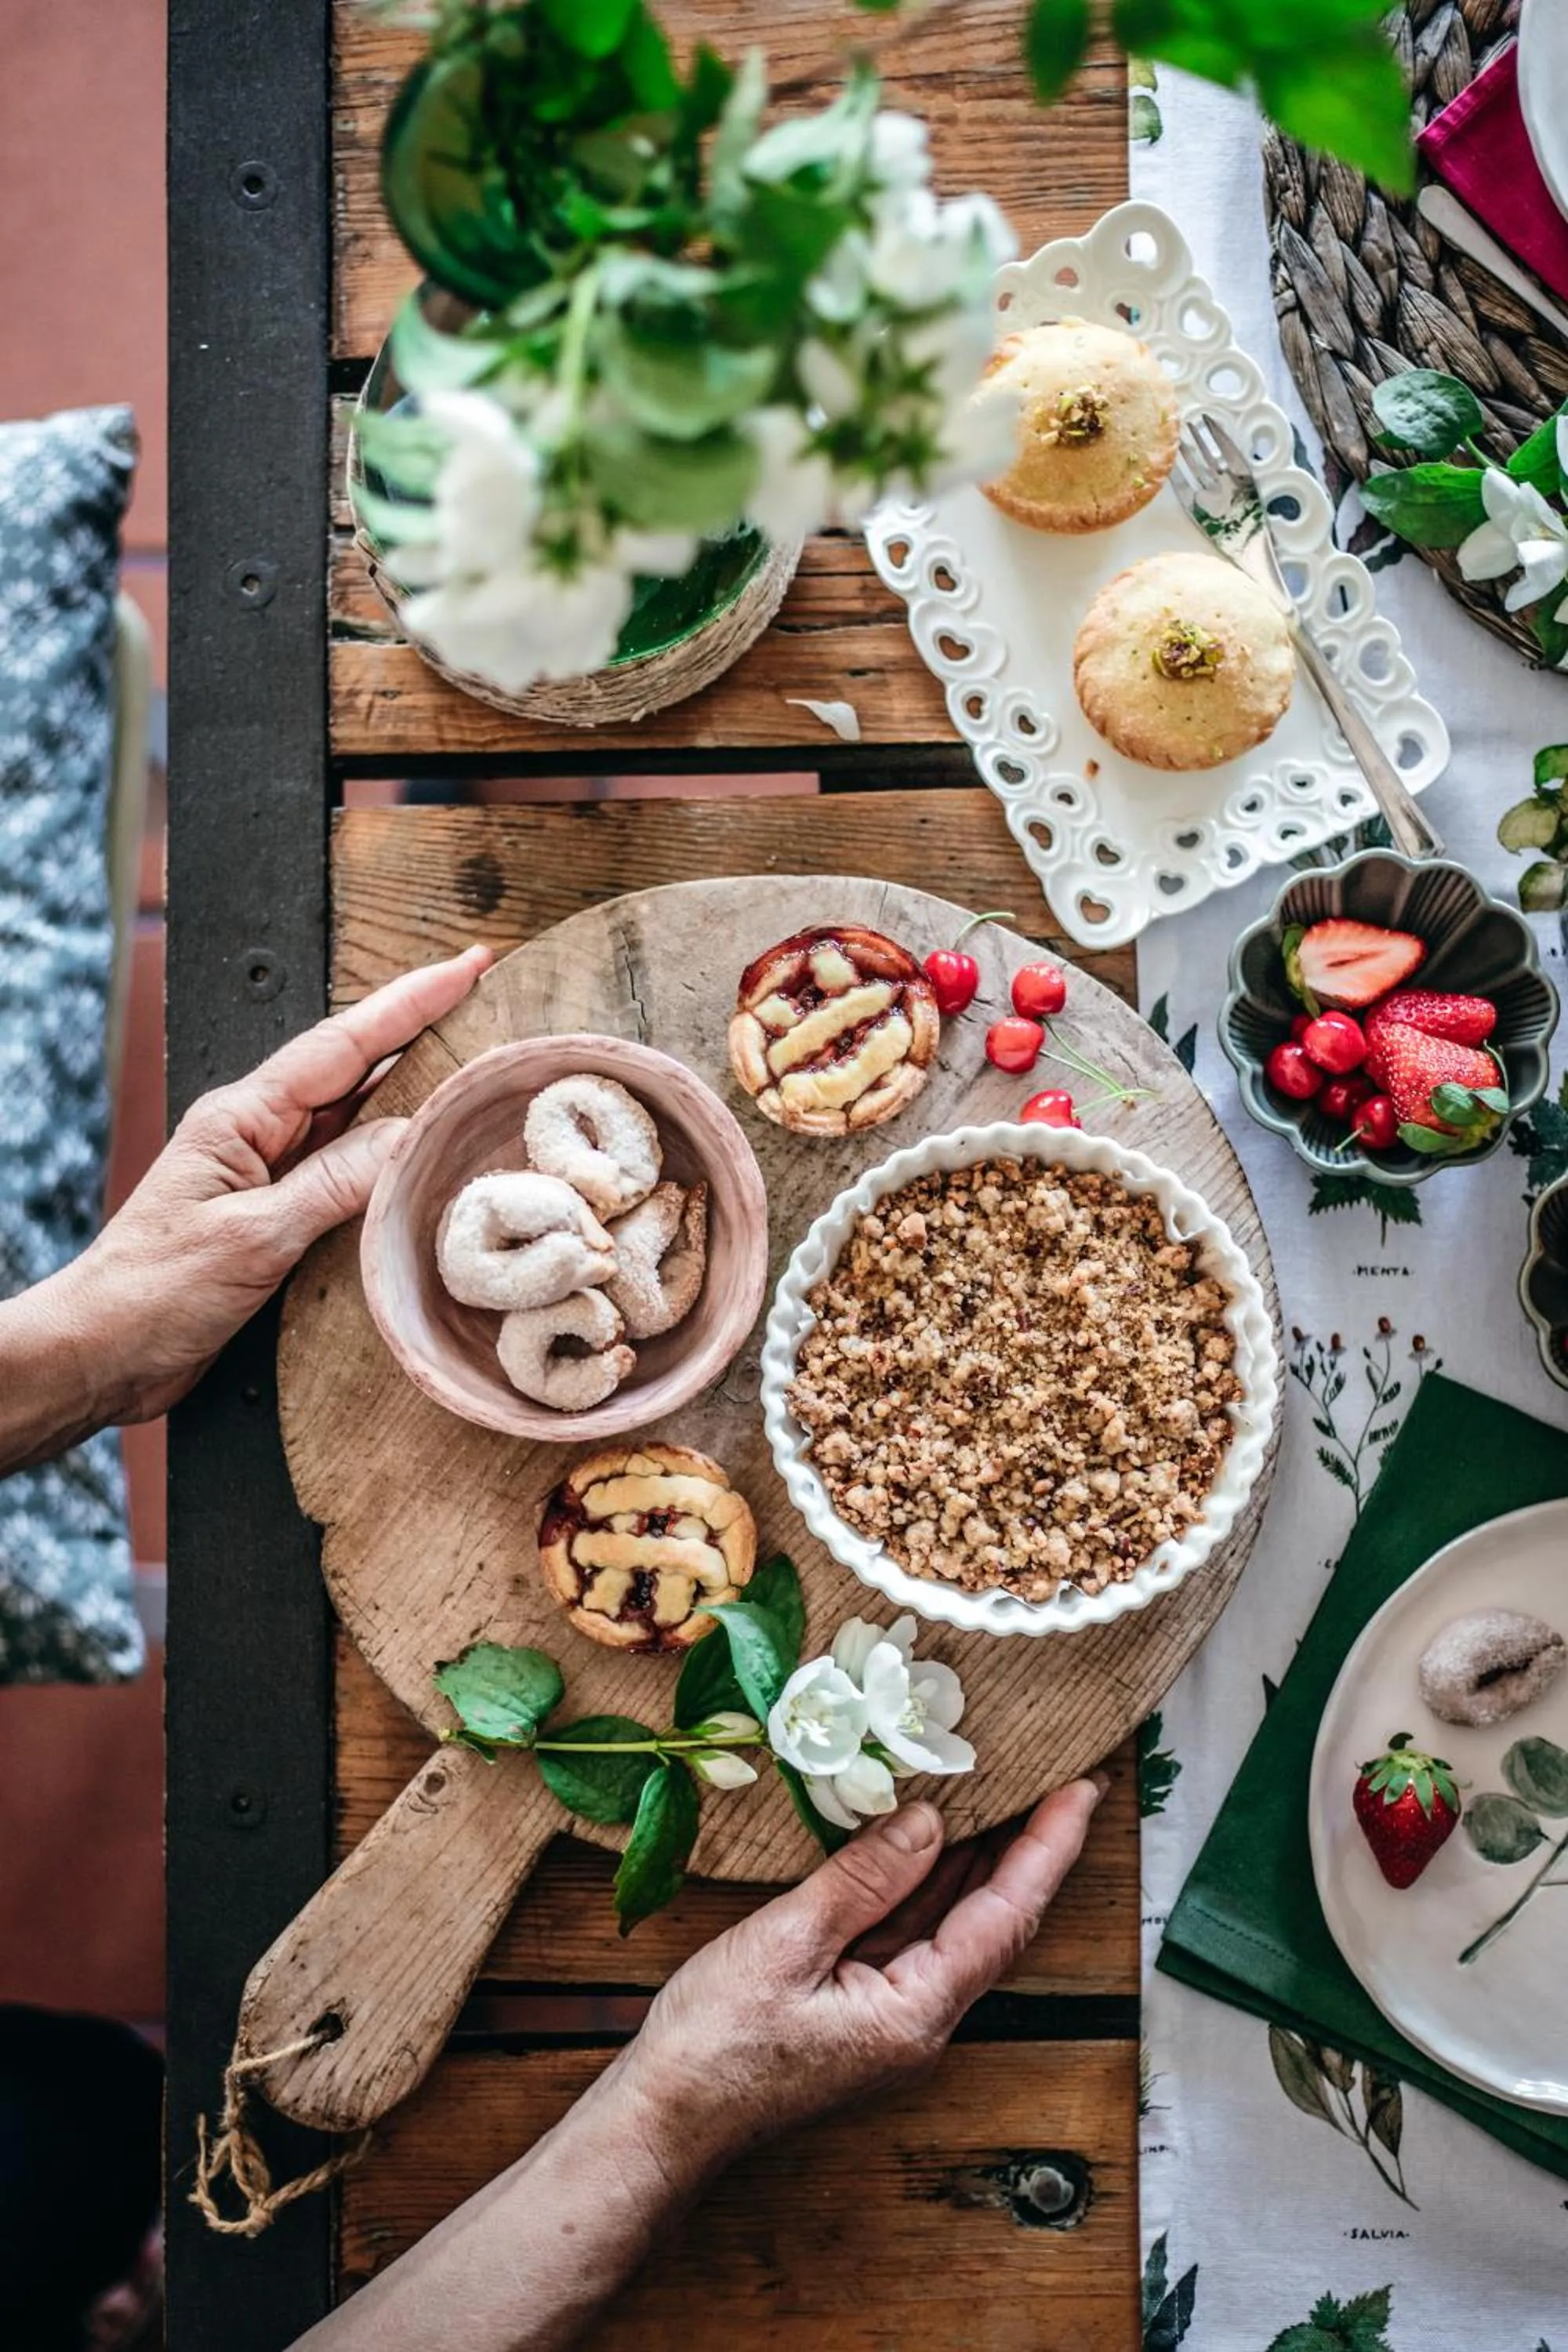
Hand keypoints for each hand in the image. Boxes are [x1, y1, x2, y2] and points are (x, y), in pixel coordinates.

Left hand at [37, 945, 491, 1428]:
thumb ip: (333, 1184)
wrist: (105, 1351)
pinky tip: (427, 1158)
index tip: (469, 967)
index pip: (343, 1045)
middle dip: (421, 1032)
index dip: (411, 1002)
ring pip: (355, 1117)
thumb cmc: (155, 1290)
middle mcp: (258, 1132)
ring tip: (475, 1072)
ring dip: (413, 1094)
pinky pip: (347, 1170)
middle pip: (354, 1067)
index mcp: (243, 1117)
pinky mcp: (277, 1214)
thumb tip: (408, 1136)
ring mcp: (268, 1171)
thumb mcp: (253, 1236)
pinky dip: (391, 1156)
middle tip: (489, 1005)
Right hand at [613, 1781, 1103, 2183]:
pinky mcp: (862, 2011)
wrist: (665, 2123)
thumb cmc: (716, 2044)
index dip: (1047, 1848)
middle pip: (994, 1921)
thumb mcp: (788, 1945)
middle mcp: (921, 2020)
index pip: (1004, 1915)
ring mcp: (893, 2018)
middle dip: (1031, 1849)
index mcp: (915, 2012)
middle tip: (1059, 1777)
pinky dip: (932, 1883)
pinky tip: (931, 1841)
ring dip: (983, 1861)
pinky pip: (915, 1936)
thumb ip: (863, 1882)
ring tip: (1010, 1793)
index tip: (1081, 1790)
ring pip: (956, 1927)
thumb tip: (929, 1821)